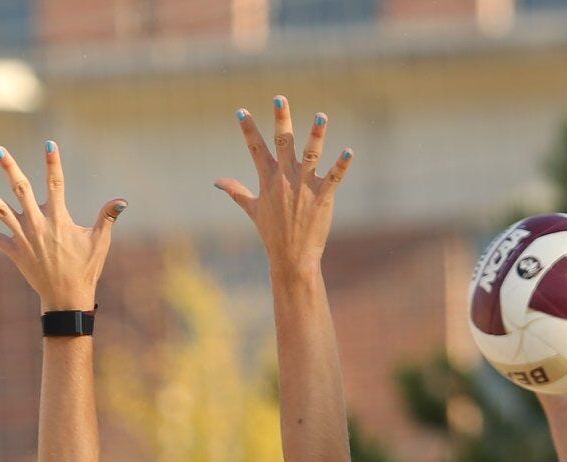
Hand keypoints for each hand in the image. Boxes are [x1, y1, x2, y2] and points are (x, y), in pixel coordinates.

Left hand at [0, 142, 124, 310]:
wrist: (66, 298)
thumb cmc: (86, 268)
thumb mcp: (100, 241)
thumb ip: (107, 217)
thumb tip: (122, 200)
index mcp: (58, 218)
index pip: (56, 183)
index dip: (53, 162)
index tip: (49, 144)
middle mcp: (37, 224)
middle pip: (20, 189)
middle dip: (9, 167)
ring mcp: (23, 237)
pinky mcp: (14, 252)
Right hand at [215, 96, 352, 278]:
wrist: (292, 258)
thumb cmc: (272, 234)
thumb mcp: (253, 210)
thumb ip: (236, 192)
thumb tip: (217, 182)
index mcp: (268, 180)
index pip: (255, 149)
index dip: (248, 130)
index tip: (241, 111)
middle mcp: (285, 179)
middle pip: (282, 143)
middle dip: (281, 120)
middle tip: (279, 98)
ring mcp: (304, 187)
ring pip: (310, 155)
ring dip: (316, 136)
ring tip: (320, 116)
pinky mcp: (322, 197)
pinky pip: (334, 177)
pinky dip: (342, 165)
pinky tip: (349, 152)